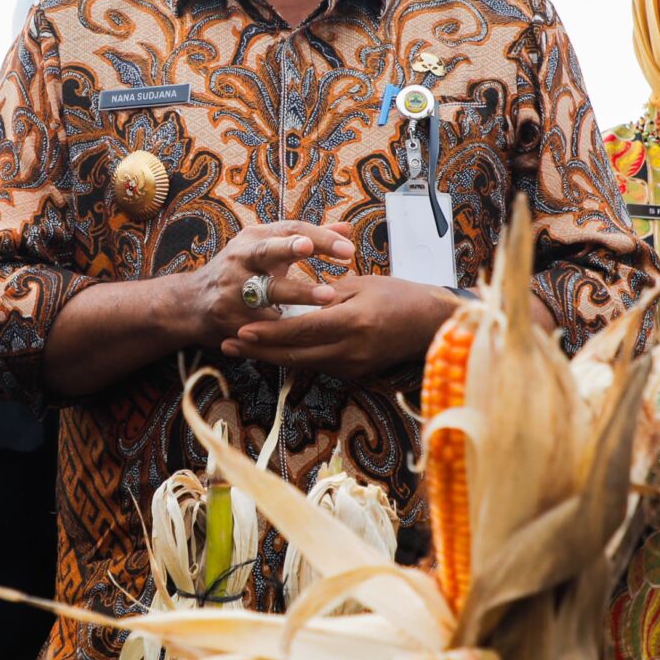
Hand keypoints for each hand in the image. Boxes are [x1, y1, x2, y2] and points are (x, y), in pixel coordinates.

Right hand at [186, 220, 355, 347]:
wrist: (192, 302)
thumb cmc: (242, 271)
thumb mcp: (269, 249)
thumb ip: (308, 239)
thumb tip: (346, 230)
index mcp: (256, 238)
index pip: (291, 229)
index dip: (320, 237)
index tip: (349, 248)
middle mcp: (242, 257)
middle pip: (270, 249)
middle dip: (294, 248)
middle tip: (320, 250)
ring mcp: (232, 286)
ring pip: (267, 288)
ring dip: (298, 292)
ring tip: (326, 296)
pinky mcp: (227, 315)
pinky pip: (260, 321)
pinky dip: (281, 325)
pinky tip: (304, 330)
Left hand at [224, 273, 457, 378]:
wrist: (432, 325)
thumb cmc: (400, 296)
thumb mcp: (362, 285)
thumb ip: (326, 294)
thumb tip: (292, 297)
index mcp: (352, 322)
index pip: (300, 331)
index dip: (268, 334)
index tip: (240, 331)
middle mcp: (350, 351)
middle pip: (294, 355)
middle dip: (258, 352)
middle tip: (227, 346)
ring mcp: (352, 366)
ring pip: (302, 364)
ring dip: (270, 358)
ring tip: (241, 350)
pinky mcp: (354, 373)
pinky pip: (316, 365)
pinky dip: (293, 358)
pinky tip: (272, 352)